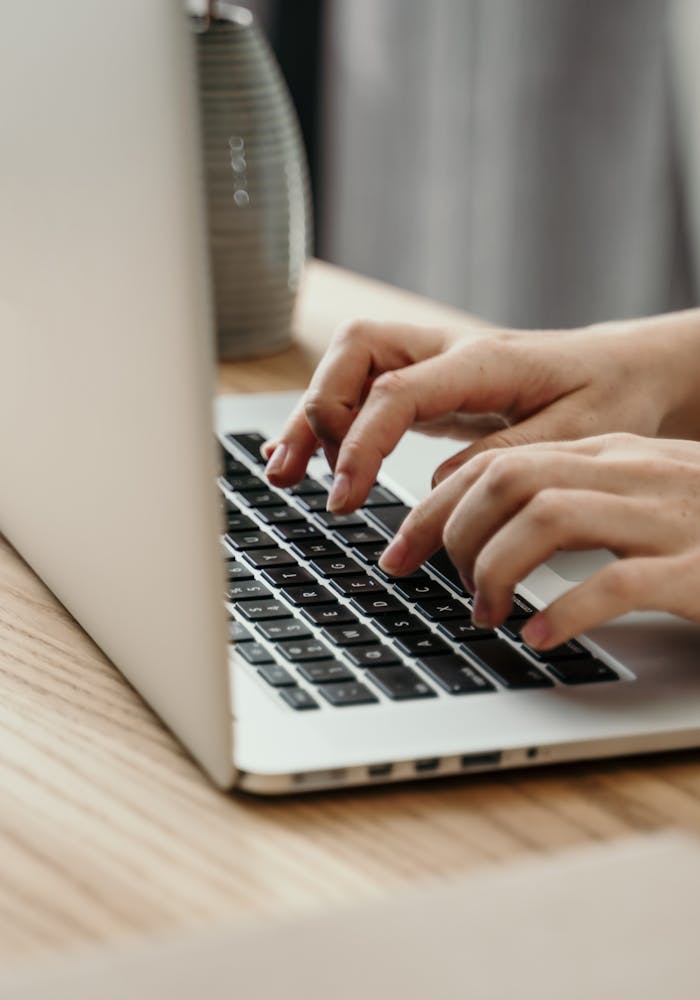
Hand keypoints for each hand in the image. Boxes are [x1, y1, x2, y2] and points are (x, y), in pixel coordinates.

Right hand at [265, 311, 699, 512]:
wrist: (628, 370)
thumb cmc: (611, 397)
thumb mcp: (575, 435)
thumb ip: (503, 457)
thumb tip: (438, 485)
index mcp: (482, 360)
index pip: (396, 389)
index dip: (361, 440)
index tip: (344, 494)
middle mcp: (447, 351)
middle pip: (355, 351)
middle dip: (319, 411)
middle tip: (305, 476)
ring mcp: (434, 365)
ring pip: (349, 366)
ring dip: (312, 417)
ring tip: (283, 473)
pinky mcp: (430, 386)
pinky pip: (366, 393)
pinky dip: (334, 425)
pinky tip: (313, 462)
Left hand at [378, 433, 699, 648]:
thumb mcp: (642, 504)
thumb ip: (579, 505)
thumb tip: (490, 533)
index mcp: (618, 458)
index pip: (502, 462)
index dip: (440, 506)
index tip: (404, 548)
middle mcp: (638, 475)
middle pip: (511, 478)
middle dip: (453, 533)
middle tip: (436, 584)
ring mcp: (674, 518)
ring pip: (549, 516)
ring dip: (497, 569)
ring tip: (486, 613)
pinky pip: (619, 582)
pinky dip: (567, 609)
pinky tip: (542, 636)